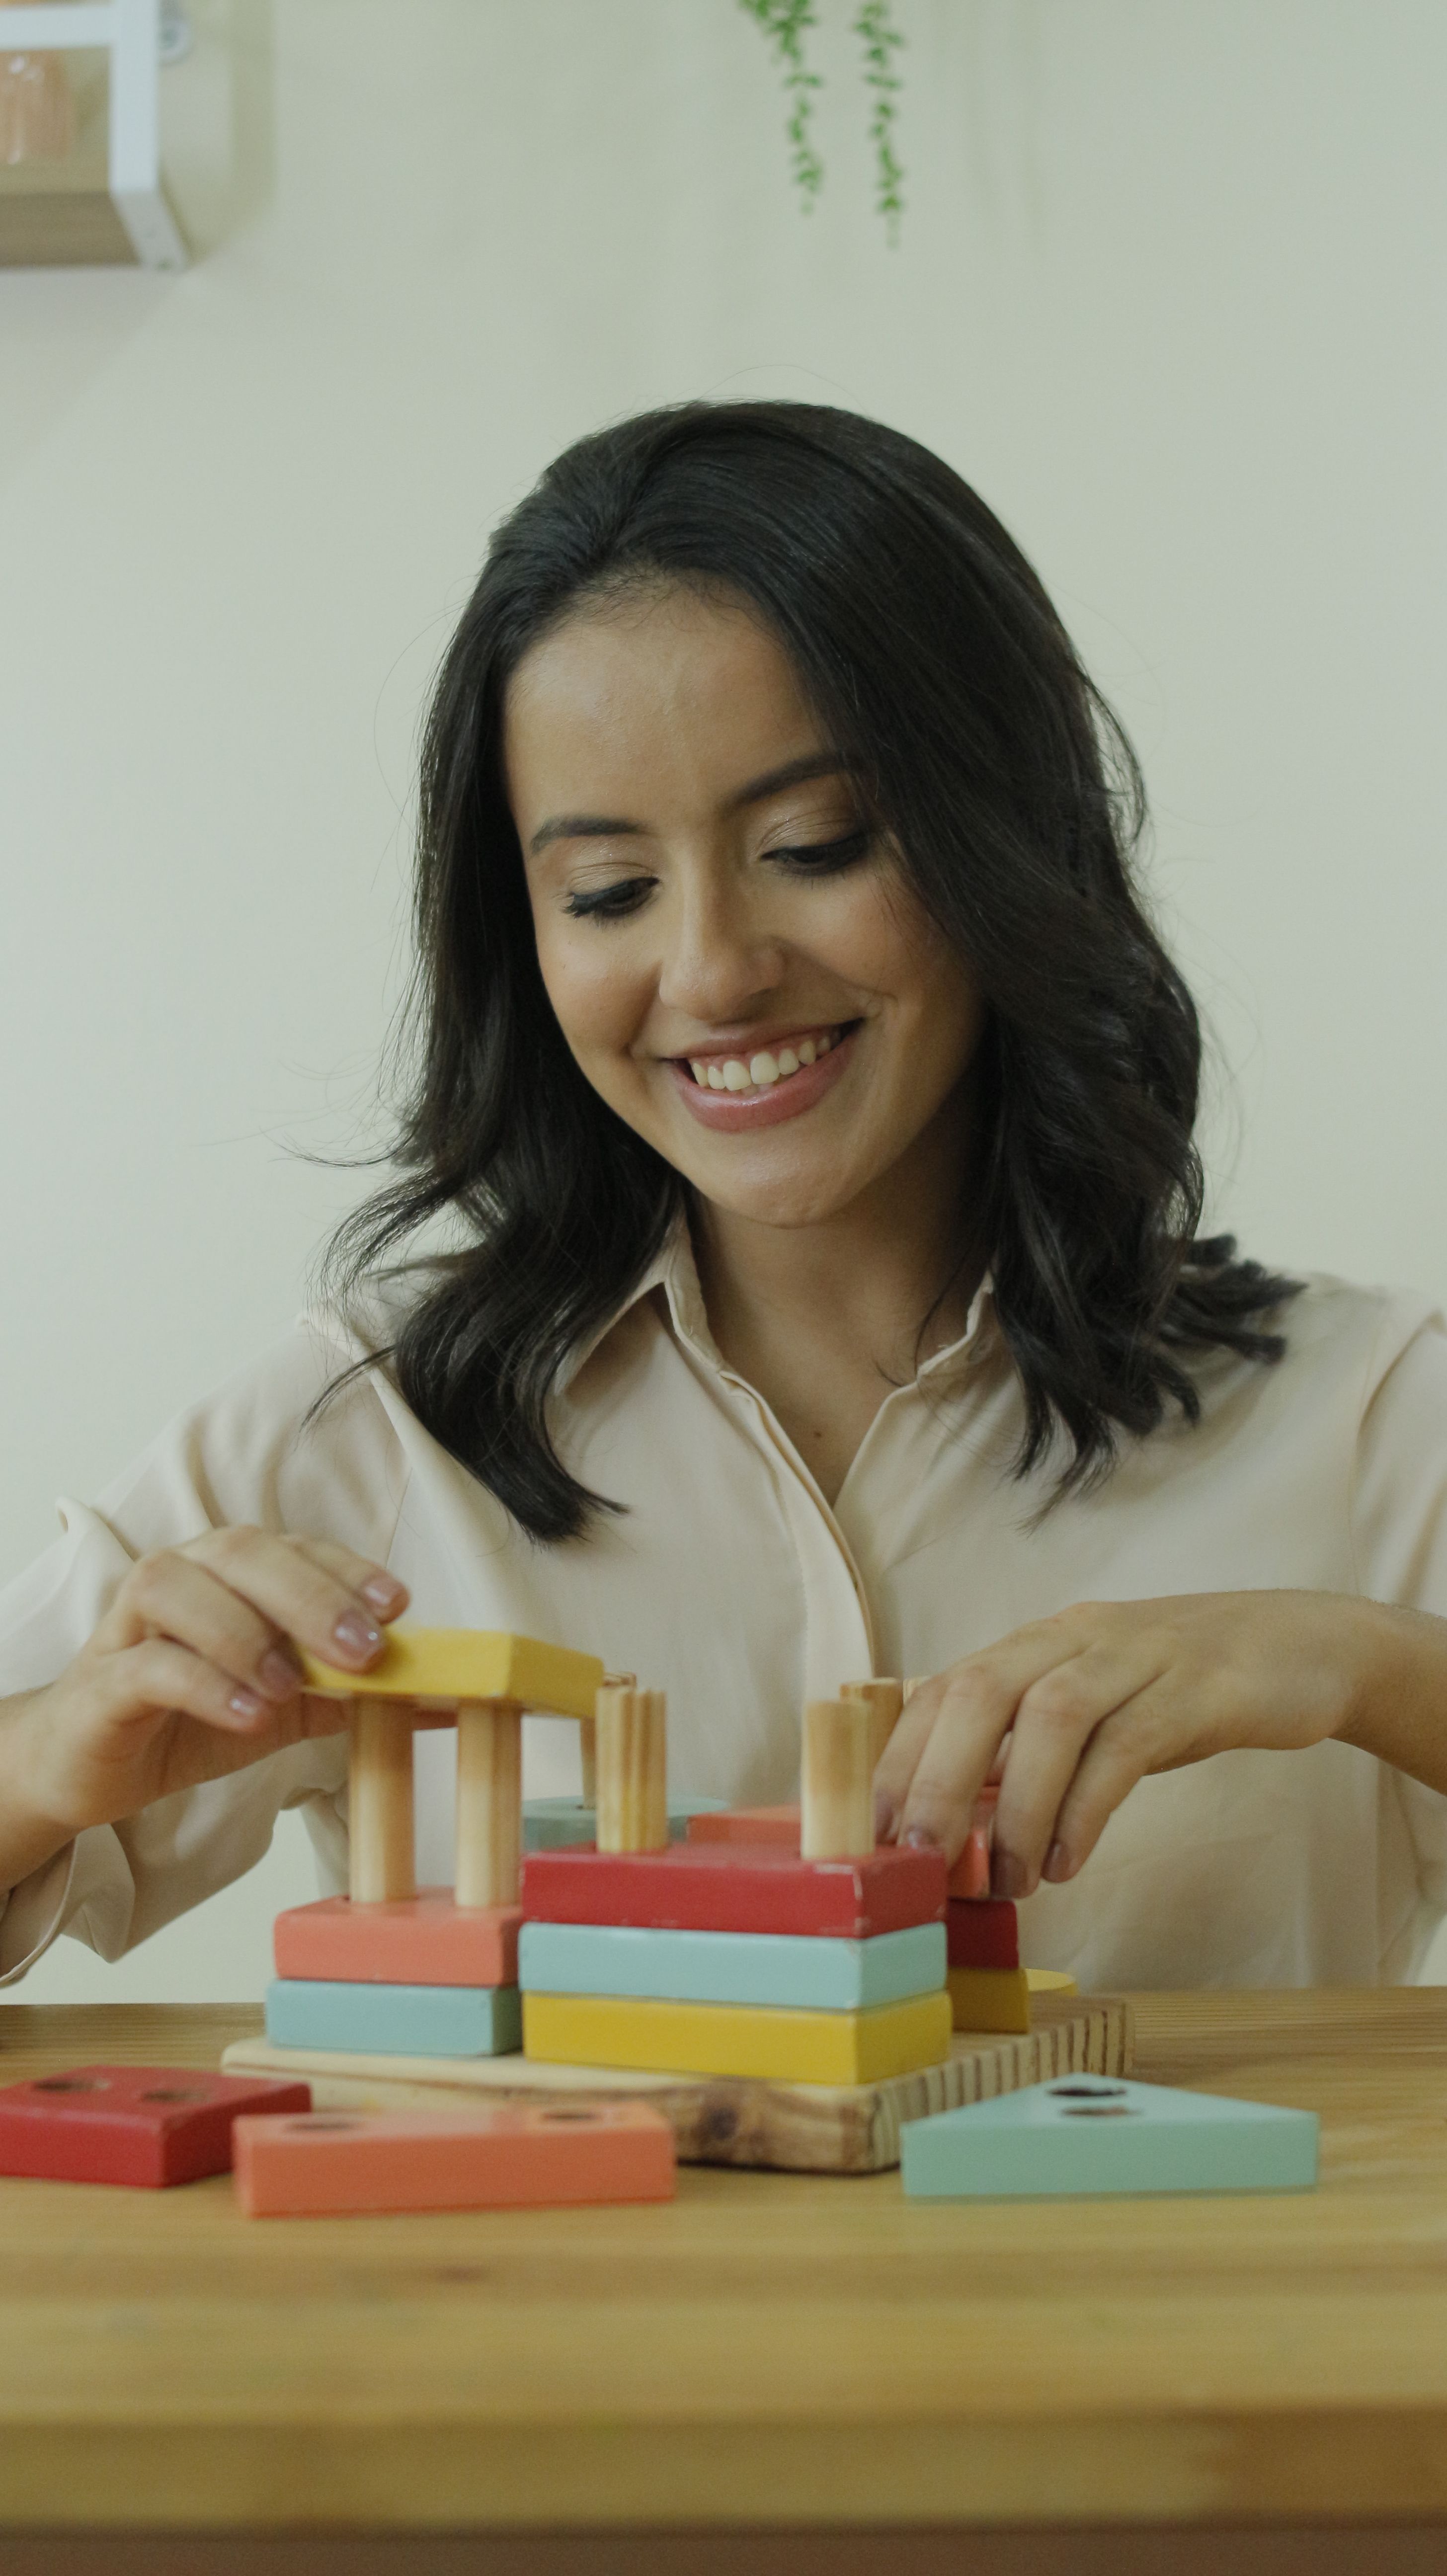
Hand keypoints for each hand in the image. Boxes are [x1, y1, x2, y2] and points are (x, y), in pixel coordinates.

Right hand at [0, 1528, 408, 1887]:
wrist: (95, 1763)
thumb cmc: (193, 1716)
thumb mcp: (286, 1708)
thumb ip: (353, 1695)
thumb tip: (446, 1698)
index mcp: (233, 1572)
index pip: (296, 1548)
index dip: (348, 1570)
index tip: (397, 1605)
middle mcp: (184, 1575)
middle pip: (245, 1553)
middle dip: (311, 1596)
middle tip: (363, 1648)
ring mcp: (134, 1622)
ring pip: (184, 1590)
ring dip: (247, 1633)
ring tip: (290, 1686)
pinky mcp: (104, 1678)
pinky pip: (152, 1664)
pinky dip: (206, 1684)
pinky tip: (249, 1714)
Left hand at [874, 1591, 1396, 1896]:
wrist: (1306, 1647)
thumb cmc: (1182, 1693)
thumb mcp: (1094, 1711)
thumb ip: (1029, 1754)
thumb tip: (955, 1827)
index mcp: (1039, 1643)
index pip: (945, 1686)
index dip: (900, 1755)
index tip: (873, 1831)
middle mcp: (1076, 1638)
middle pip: (980, 1690)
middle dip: (936, 1778)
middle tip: (918, 1860)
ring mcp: (1139, 1656)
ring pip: (1051, 1714)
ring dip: (1015, 1805)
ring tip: (1009, 1880)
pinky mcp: (1199, 1687)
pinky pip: (1128, 1743)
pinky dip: (1087, 1806)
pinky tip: (1069, 1859)